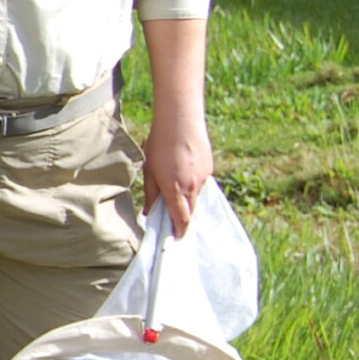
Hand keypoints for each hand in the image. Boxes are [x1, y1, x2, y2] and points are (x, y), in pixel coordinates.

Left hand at [143, 114, 213, 237]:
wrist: (180, 121)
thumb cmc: (159, 144)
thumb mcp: (149, 170)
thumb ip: (151, 193)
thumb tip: (149, 212)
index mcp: (175, 189)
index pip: (181, 219)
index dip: (180, 231)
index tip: (177, 238)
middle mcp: (192, 187)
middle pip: (191, 211)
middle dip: (184, 219)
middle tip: (175, 224)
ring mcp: (203, 178)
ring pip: (197, 198)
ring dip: (188, 202)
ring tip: (177, 196)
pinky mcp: (209, 169)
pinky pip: (201, 184)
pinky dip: (193, 187)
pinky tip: (183, 176)